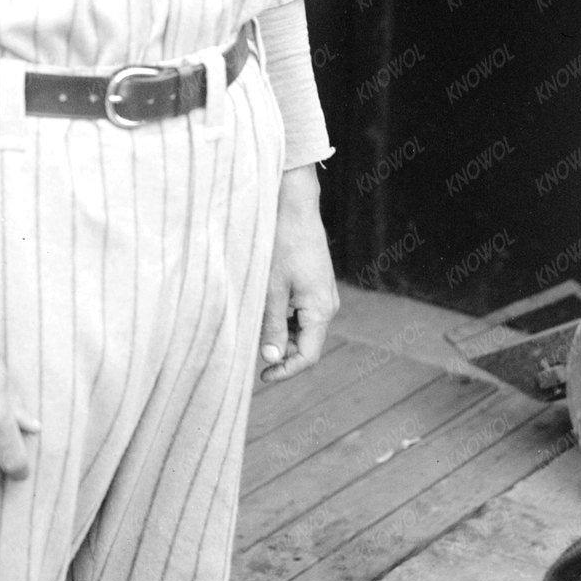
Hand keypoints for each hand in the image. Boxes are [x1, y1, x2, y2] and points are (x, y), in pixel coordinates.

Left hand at [258, 164, 338, 384]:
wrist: (293, 205)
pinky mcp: (314, 282)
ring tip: (254, 328)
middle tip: (252, 353)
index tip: (262, 375)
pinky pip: (301, 310)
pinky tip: (263, 308)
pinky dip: (283, 316)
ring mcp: (322, 292)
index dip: (286, 370)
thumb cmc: (281, 244)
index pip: (308, 356)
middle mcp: (327, 304)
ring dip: (281, 333)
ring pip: (302, 327)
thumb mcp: (272, 288)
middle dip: (282, 353)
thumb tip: (271, 358)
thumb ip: (272, 325)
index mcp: (321, 309)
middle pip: (306, 343)